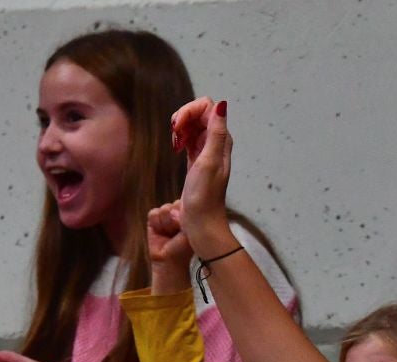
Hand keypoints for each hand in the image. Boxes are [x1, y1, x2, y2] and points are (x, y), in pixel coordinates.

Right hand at [146, 201, 194, 293]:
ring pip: (163, 208)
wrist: (170, 259)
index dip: (183, 212)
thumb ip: (186, 215)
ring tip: (169, 233)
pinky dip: (156, 223)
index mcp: (188, 214)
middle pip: (173, 204)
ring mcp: (165, 216)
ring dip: (166, 223)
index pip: (184, 202)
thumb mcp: (190, 230)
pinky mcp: (153, 220)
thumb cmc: (184, 247)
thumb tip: (176, 205)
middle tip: (176, 231)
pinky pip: (153, 213)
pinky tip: (160, 232)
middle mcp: (177, 213)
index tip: (184, 224)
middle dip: (174, 218)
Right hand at [169, 97, 236, 254]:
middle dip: (183, 117)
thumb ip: (216, 133)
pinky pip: (188, 138)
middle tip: (174, 136)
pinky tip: (176, 149)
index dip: (190, 110)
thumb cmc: (204, 196)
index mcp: (222, 139)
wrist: (202, 222)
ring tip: (175, 144)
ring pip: (192, 124)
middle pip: (199, 112)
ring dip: (179, 127)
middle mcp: (216, 142)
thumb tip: (222, 105)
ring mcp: (206, 150)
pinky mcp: (196, 159)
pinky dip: (179, 138)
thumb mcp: (209, 162)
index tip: (178, 128)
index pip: (208, 106)